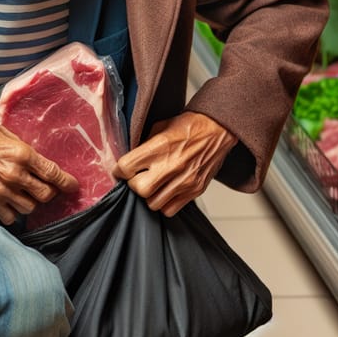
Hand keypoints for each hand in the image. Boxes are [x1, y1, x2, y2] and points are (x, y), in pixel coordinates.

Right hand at [0, 115, 78, 224]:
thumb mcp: (5, 132)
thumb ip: (24, 149)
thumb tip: (40, 161)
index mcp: (21, 153)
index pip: (53, 174)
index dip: (67, 182)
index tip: (73, 186)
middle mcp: (14, 174)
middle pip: (45, 195)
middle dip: (50, 192)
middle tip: (47, 188)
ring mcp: (0, 190)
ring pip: (30, 208)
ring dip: (31, 202)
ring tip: (26, 193)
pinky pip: (10, 217)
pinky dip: (12, 212)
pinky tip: (10, 202)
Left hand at [113, 111, 236, 215]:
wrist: (218, 130)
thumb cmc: (189, 126)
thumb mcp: (160, 127)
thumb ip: (144, 145)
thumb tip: (130, 159)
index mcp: (160, 147)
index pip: (126, 167)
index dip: (119, 170)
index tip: (121, 170)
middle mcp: (171, 166)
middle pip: (139, 189)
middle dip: (133, 184)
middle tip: (137, 177)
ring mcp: (184, 181)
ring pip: (153, 203)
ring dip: (148, 195)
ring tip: (152, 184)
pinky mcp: (194, 191)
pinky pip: (170, 209)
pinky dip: (163, 204)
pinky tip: (165, 191)